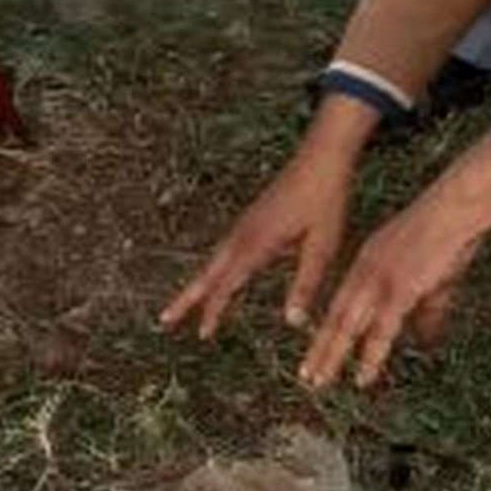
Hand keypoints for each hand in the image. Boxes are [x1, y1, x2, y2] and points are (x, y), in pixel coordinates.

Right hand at [160, 110, 369, 339]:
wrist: (321, 156)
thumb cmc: (325, 200)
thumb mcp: (322, 247)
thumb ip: (306, 285)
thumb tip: (292, 323)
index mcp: (257, 243)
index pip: (227, 284)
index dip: (214, 310)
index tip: (204, 334)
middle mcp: (243, 233)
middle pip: (208, 272)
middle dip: (187, 297)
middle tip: (164, 320)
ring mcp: (245, 223)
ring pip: (213, 259)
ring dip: (198, 283)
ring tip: (185, 304)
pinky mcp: (251, 217)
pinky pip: (224, 249)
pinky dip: (213, 268)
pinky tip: (217, 274)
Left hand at [298, 134, 490, 388]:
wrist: (457, 207)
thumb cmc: (451, 234)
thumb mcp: (434, 277)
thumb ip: (427, 312)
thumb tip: (427, 341)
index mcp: (369, 259)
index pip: (341, 300)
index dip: (328, 327)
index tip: (316, 349)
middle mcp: (365, 269)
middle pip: (337, 316)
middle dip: (320, 348)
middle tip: (307, 376)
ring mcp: (379, 279)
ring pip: (347, 326)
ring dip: (331, 356)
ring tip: (318, 382)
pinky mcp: (399, 289)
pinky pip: (380, 330)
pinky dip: (369, 357)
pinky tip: (362, 378)